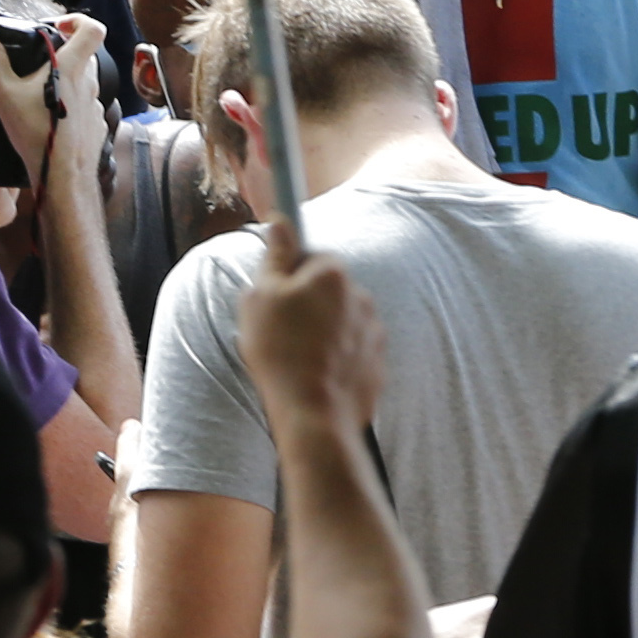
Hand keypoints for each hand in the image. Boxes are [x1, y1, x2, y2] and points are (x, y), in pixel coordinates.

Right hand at [0, 12, 109, 199]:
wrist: (62, 176)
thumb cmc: (36, 133)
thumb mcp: (5, 93)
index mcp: (71, 67)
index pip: (92, 29)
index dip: (78, 20)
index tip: (59, 26)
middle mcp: (89, 83)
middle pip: (86, 55)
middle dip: (65, 54)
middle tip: (41, 63)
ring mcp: (96, 105)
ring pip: (85, 82)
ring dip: (67, 82)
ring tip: (40, 96)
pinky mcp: (96, 125)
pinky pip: (86, 107)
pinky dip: (71, 107)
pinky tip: (51, 121)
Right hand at [237, 218, 382, 445]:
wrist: (315, 415)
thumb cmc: (282, 352)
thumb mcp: (260, 297)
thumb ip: (275, 255)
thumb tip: (281, 222)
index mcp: (333, 275)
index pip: (313, 255)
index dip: (291, 271)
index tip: (279, 284)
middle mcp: (360, 297)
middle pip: (328, 289)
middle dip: (307, 303)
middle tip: (279, 327)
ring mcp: (373, 332)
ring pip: (341, 321)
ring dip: (322, 331)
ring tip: (296, 356)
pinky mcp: (377, 364)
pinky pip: (352, 350)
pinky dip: (336, 357)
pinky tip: (315, 374)